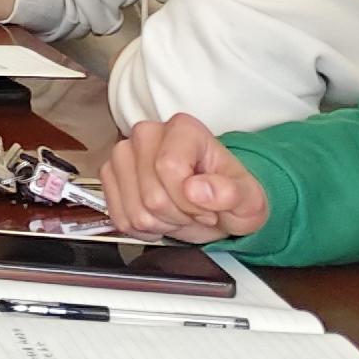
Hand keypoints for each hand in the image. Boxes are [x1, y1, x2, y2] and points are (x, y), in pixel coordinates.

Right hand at [100, 114, 275, 245]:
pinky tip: (160, 217)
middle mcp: (147, 133)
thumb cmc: (229, 195)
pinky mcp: (109, 175)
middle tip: (194, 211)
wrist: (214, 204)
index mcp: (183, 129)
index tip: (208, 208)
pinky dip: (143, 229)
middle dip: (178, 215)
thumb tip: (197, 190)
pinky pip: (120, 218)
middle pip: (152, 195)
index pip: (169, 167)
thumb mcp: (249, 200)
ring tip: (177, 212)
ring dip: (161, 223)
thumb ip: (232, 193)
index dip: (191, 201)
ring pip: (136, 210)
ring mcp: (123, 154)